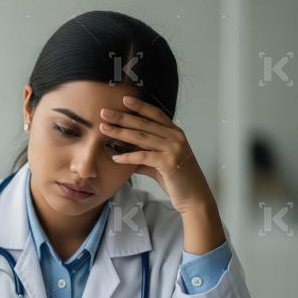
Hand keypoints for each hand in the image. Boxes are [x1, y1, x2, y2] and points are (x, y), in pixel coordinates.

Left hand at [99, 96, 224, 252]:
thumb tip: (122, 153)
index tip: (124, 100)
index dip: (140, 106)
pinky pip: (143, 157)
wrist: (194, 197)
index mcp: (175, 133)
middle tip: (104, 112)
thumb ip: (143, 156)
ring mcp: (173, 149)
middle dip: (122, 117)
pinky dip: (128, 157)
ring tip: (104, 129)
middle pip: (144, 124)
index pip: (156, 115)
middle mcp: (175, 138)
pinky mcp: (169, 163)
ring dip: (120, 133)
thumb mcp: (159, 163)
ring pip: (141, 138)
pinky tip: (115, 157)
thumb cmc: (177, 179)